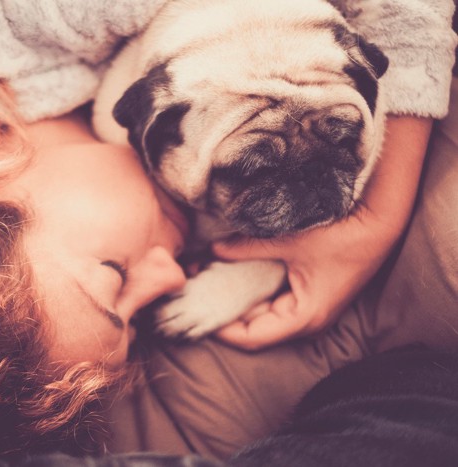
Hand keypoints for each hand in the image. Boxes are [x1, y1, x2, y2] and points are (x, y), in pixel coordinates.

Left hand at [211, 116, 432, 349]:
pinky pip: (272, 300)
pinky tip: (231, 274)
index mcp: (303, 318)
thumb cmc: (342, 237)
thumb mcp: (289, 242)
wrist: (379, 223)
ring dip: (236, 299)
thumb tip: (212, 249)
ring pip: (261, 313)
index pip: (251, 337)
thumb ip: (247, 247)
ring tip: (207, 280)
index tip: (196, 310)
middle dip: (224, 309)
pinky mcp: (307, 294)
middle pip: (254, 326)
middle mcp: (305, 321)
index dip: (221, 328)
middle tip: (195, 289)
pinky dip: (251, 290)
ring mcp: (306, 309)